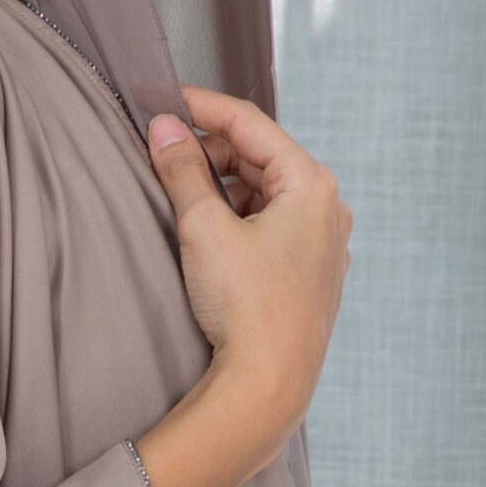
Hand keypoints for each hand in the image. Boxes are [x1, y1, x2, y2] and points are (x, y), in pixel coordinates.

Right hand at [145, 85, 352, 468]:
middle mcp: (327, 209)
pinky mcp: (308, 275)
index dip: (201, 106)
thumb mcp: (204, 228)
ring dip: (220, 187)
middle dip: (208, 152)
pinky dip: (236, 218)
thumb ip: (182, 170)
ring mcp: (321, 245)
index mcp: (311, 186)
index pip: (250, 124)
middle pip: (258, 157)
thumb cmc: (246, 308)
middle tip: (159, 153)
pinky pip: (270, 227)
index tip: (162, 100)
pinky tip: (205, 232)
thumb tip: (163, 129)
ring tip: (177, 194)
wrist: (268, 386)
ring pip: (263, 193)